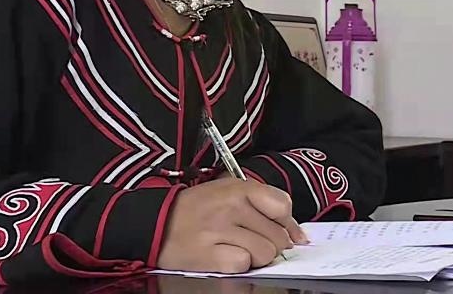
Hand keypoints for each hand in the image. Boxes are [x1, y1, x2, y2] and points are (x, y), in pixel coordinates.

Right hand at [156, 178, 308, 273]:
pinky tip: (224, 255)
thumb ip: (263, 206)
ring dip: (255, 256)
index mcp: (239, 188)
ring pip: (265, 253)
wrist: (155, 222)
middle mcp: (232, 206)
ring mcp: (220, 230)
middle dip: (270, 244)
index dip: (287, 224)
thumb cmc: (196, 208)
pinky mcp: (210, 254)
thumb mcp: (228, 192)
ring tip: (237, 248)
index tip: (285, 233)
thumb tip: (297, 235)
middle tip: (251, 240)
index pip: (283, 206)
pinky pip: (243, 265)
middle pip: (277, 236)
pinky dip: (238, 265)